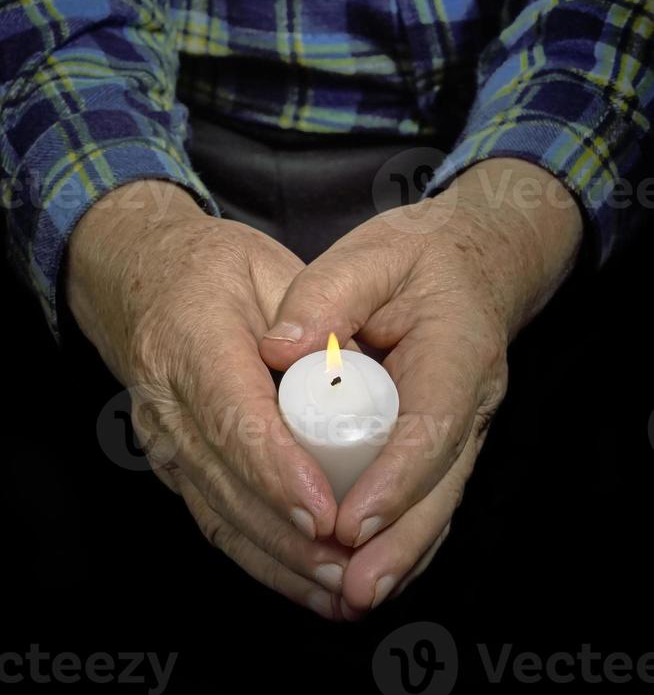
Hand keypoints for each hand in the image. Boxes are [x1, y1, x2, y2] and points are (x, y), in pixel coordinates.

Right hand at [66, 180, 350, 618]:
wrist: (135, 275)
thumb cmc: (210, 266)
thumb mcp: (269, 267)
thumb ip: (315, 321)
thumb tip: (362, 381)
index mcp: (190, 338)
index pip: (232, 415)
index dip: (277, 469)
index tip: (324, 509)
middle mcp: (166, 398)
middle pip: (224, 481)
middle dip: (287, 535)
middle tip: (349, 567)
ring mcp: (162, 437)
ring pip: (216, 512)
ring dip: (276, 559)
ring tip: (336, 588)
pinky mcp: (172, 461)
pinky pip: (211, 516)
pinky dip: (257, 554)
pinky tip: (301, 580)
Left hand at [260, 159, 582, 616]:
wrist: (473, 262)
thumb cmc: (420, 258)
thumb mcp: (372, 255)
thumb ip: (327, 294)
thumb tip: (278, 348)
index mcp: (457, 350)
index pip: (431, 425)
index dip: (394, 479)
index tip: (350, 520)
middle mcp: (470, 399)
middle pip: (442, 484)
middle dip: (399, 541)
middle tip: (353, 586)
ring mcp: (464, 426)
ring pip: (439, 502)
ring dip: (400, 553)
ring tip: (352, 595)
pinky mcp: (445, 440)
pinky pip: (429, 497)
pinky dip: (402, 538)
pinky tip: (368, 570)